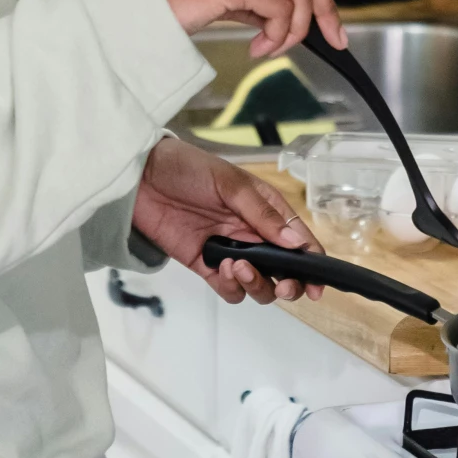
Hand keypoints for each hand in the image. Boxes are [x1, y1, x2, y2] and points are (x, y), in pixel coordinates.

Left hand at [132, 136, 325, 304]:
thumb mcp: (230, 184)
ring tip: (237, 265)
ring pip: (258, 285)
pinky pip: (228, 289)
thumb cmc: (187, 167)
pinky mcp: (204, 265)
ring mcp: (229, 251)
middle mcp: (252, 234)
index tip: (317, 284)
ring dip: (256, 284)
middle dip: (288, 284)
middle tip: (282, 285)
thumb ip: (262, 214)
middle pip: (283, 271)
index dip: (312, 264)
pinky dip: (230, 287)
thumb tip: (295, 242)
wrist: (140, 177)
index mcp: (265, 210)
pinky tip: (219, 268)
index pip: (298, 241)